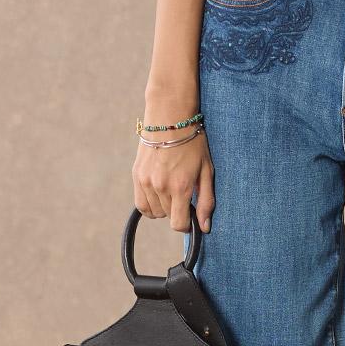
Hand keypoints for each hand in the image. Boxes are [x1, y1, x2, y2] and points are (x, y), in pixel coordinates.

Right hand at [134, 111, 215, 233]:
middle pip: (167, 216)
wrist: (170, 119)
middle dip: (177, 210)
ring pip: (154, 212)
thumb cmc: (193, 143)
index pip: (178, 224)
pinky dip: (150, 204)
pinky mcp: (137, 176)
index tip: (191, 215)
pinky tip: (159, 194)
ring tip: (172, 190)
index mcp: (180, 187)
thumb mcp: (207, 171)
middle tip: (184, 193)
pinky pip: (140, 203)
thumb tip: (205, 227)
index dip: (187, 224)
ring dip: (164, 207)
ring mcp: (146, 182)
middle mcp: (161, 187)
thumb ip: (206, 201)